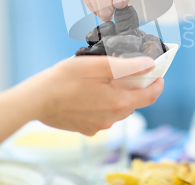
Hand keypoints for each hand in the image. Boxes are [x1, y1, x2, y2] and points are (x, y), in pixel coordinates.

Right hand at [35, 56, 161, 134]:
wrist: (36, 100)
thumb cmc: (65, 79)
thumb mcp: (98, 65)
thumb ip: (127, 66)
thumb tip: (148, 65)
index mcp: (119, 102)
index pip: (151, 96)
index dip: (157, 83)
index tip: (158, 74)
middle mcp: (112, 118)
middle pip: (135, 101)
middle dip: (136, 86)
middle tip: (127, 70)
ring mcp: (99, 125)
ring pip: (119, 108)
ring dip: (118, 94)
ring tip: (104, 79)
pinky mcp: (86, 128)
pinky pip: (103, 115)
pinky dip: (103, 103)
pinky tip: (90, 92)